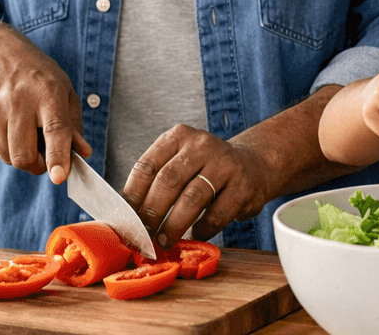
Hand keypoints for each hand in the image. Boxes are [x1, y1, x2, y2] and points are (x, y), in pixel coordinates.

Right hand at [0, 25, 91, 182]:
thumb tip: (83, 153)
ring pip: (8, 158)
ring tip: (24, 131)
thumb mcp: (64, 90)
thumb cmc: (35, 75)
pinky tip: (8, 126)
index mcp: (48, 94)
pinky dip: (3, 148)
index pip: (55, 130)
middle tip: (43, 156)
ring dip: (20, 155)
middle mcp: (18, 102)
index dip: (57, 156)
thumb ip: (73, 125)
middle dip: (37, 165)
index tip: (59, 176)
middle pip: (24, 155)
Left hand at [121, 125, 272, 243]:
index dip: (133, 195)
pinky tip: (197, 234)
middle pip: (169, 180)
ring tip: (164, 241)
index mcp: (179, 137)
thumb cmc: (206, 170)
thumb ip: (157, 182)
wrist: (253, 165)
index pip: (147, 165)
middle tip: (144, 234)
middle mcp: (202, 145)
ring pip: (193, 197)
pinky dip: (203, 229)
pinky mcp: (243, 186)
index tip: (125, 219)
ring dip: (174, 224)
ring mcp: (225, 163)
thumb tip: (127, 216)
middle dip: (152, 212)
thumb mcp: (181, 162)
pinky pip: (218, 213)